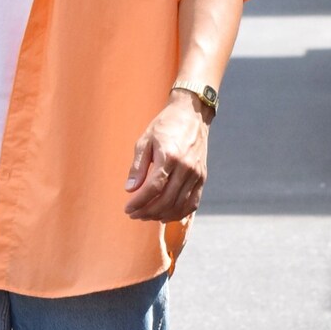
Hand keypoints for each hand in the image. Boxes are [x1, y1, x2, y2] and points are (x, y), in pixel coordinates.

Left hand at [124, 89, 211, 221]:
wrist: (192, 114)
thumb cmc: (165, 126)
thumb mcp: (145, 141)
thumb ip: (137, 167)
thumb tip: (130, 189)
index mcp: (170, 156)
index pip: (153, 188)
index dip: (139, 202)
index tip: (127, 209)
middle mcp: (186, 167)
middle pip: (166, 200)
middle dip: (147, 212)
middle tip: (134, 214)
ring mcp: (197, 174)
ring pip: (179, 205)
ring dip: (161, 215)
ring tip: (146, 216)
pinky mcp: (203, 177)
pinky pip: (193, 203)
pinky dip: (179, 213)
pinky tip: (165, 215)